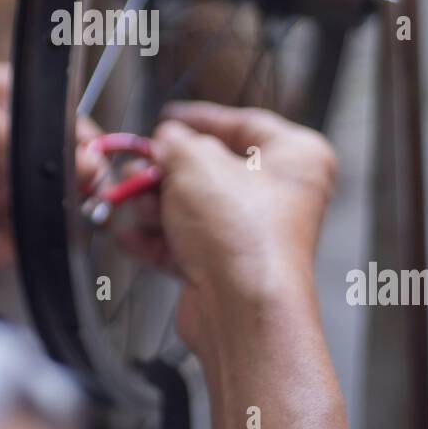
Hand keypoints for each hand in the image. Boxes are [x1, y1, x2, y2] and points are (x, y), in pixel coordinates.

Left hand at [0, 53, 101, 268]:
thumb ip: (23, 147)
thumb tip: (84, 168)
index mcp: (19, 107)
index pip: (75, 136)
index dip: (90, 160)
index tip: (94, 181)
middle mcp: (9, 148)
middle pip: (58, 185)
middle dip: (66, 205)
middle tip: (69, 219)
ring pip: (30, 218)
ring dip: (35, 231)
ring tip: (30, 234)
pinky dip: (1, 250)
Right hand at [117, 101, 336, 355]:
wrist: (242, 309)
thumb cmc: (245, 236)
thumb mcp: (196, 162)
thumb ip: (176, 141)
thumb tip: (167, 140)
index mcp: (296, 158)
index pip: (246, 123)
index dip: (202, 118)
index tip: (172, 119)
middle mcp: (281, 198)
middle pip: (212, 170)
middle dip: (168, 171)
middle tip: (143, 166)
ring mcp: (253, 236)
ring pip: (193, 209)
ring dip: (156, 206)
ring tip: (137, 204)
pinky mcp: (227, 269)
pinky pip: (184, 245)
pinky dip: (155, 240)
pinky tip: (131, 234)